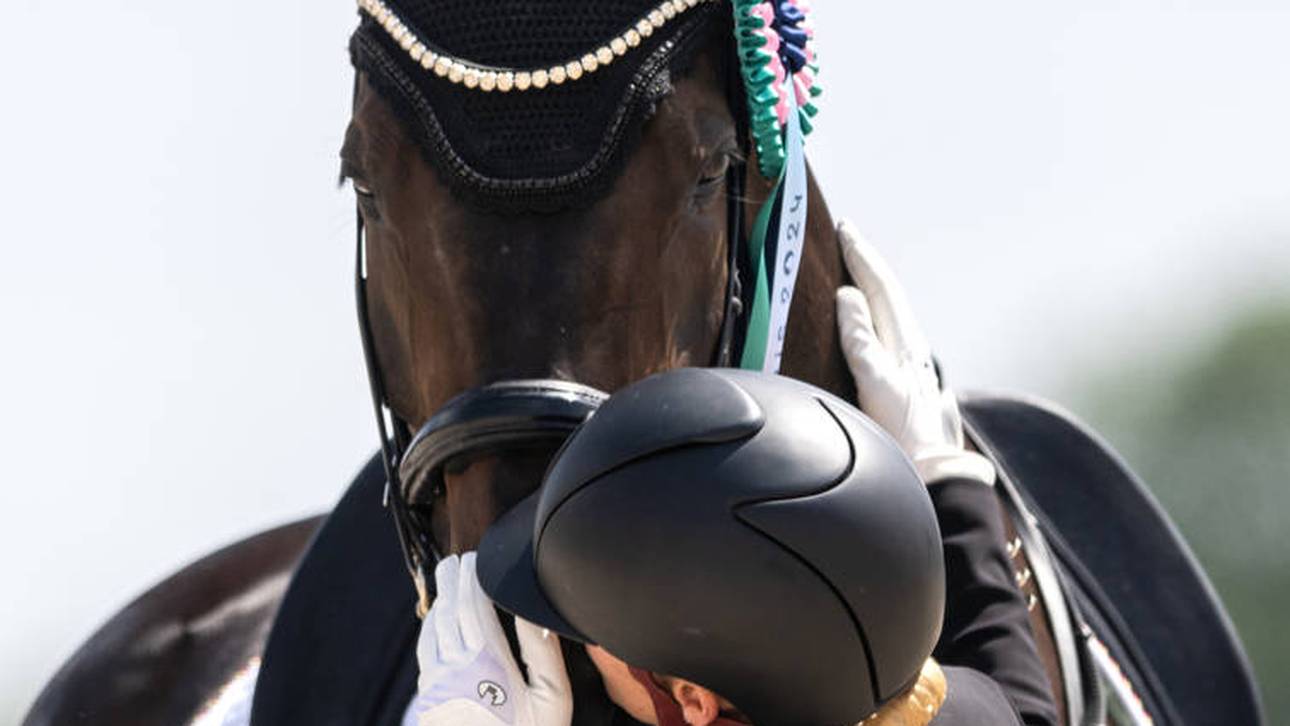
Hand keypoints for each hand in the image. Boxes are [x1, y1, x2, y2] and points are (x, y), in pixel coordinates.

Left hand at [408, 553, 572, 725]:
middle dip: (451, 581)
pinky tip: (436, 624)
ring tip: (445, 582)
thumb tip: (529, 612)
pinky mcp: (429, 700)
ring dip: (439, 602)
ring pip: (432, 630)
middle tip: (454, 560)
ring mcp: (438, 684)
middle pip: (448, 611)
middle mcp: (456, 668)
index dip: (472, 578)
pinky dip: (430, 629)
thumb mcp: (551, 697)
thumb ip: (542, 652)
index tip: (475, 558)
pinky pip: (425, 653)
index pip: (472, 605)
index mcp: (488, 662)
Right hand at [834, 220, 995, 486]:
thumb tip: (848, 297)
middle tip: (848, 237)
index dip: (862, 257)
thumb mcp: (877, 385)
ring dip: (872, 288)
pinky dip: (874, 316)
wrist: (932, 479)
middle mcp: (913, 352)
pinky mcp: (907, 387)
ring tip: (856, 271)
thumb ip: (862, 341)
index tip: (845, 230)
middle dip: (867, 264)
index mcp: (906, 346)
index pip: (881, 288)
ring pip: (891, 313)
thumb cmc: (904, 439)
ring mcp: (912, 369)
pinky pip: (888, 334)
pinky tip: (870, 324)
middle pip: (889, 296)